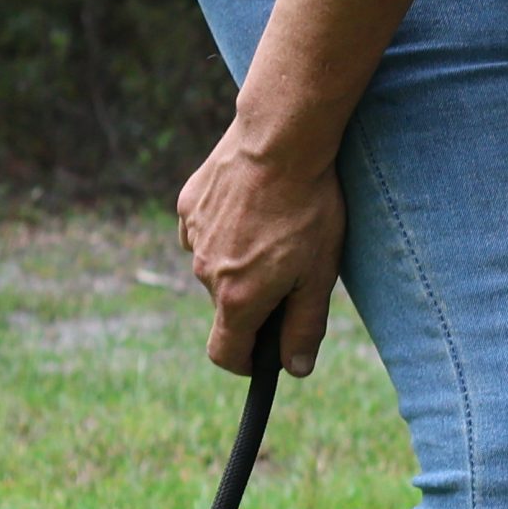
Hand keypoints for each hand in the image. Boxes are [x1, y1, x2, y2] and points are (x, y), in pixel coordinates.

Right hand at [176, 119, 345, 377]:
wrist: (280, 140)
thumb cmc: (308, 209)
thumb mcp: (319, 274)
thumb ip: (304, 327)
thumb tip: (295, 368)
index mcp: (236, 298)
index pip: (225, 354)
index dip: (246, 361)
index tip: (265, 353)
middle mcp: (204, 272)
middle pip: (227, 306)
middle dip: (255, 299)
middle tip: (293, 266)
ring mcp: (192, 236)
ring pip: (216, 265)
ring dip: (241, 259)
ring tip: (278, 226)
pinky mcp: (188, 204)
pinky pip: (207, 230)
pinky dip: (228, 227)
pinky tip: (255, 203)